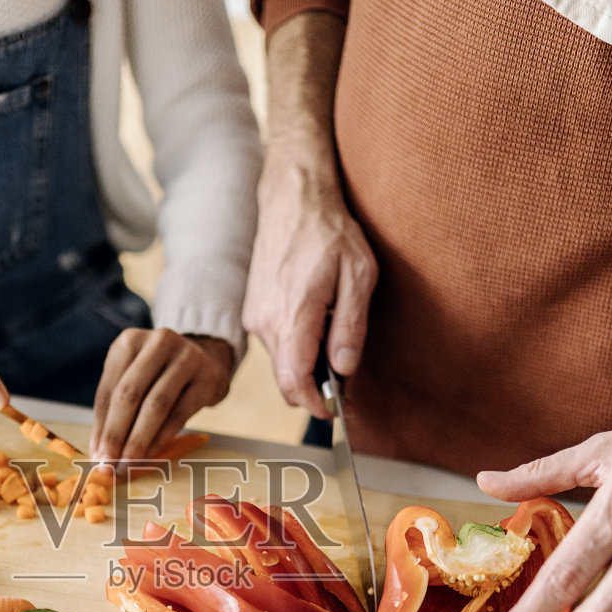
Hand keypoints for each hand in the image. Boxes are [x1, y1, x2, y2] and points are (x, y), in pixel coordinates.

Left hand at [90, 328, 232, 460]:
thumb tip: (99, 450)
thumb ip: (116, 408)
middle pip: (130, 394)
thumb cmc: (162, 373)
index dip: (100, 425)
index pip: (109, 389)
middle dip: (116, 433)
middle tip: (108, 463)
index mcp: (130, 341)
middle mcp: (158, 343)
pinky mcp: (207, 377)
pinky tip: (151, 455)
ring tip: (128, 463)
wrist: (208, 357)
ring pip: (156, 405)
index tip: (96, 454)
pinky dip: (162, 437)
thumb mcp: (135, 378)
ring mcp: (186, 358)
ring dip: (139, 440)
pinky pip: (180, 413)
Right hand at [242, 152, 377, 420]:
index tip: (338, 411)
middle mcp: (267, 321)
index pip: (296, 381)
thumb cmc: (329, 232)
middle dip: (315, 391)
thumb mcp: (358, 276)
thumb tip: (345, 369)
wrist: (293, 199)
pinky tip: (317, 329)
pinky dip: (296, 349)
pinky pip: (275, 344)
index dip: (316, 405)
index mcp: (293, 315)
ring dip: (306, 368)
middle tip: (346, 389)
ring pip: (281, 364)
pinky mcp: (253, 310)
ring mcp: (256, 316)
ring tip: (335, 350)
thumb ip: (351, 326)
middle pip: (287, 380)